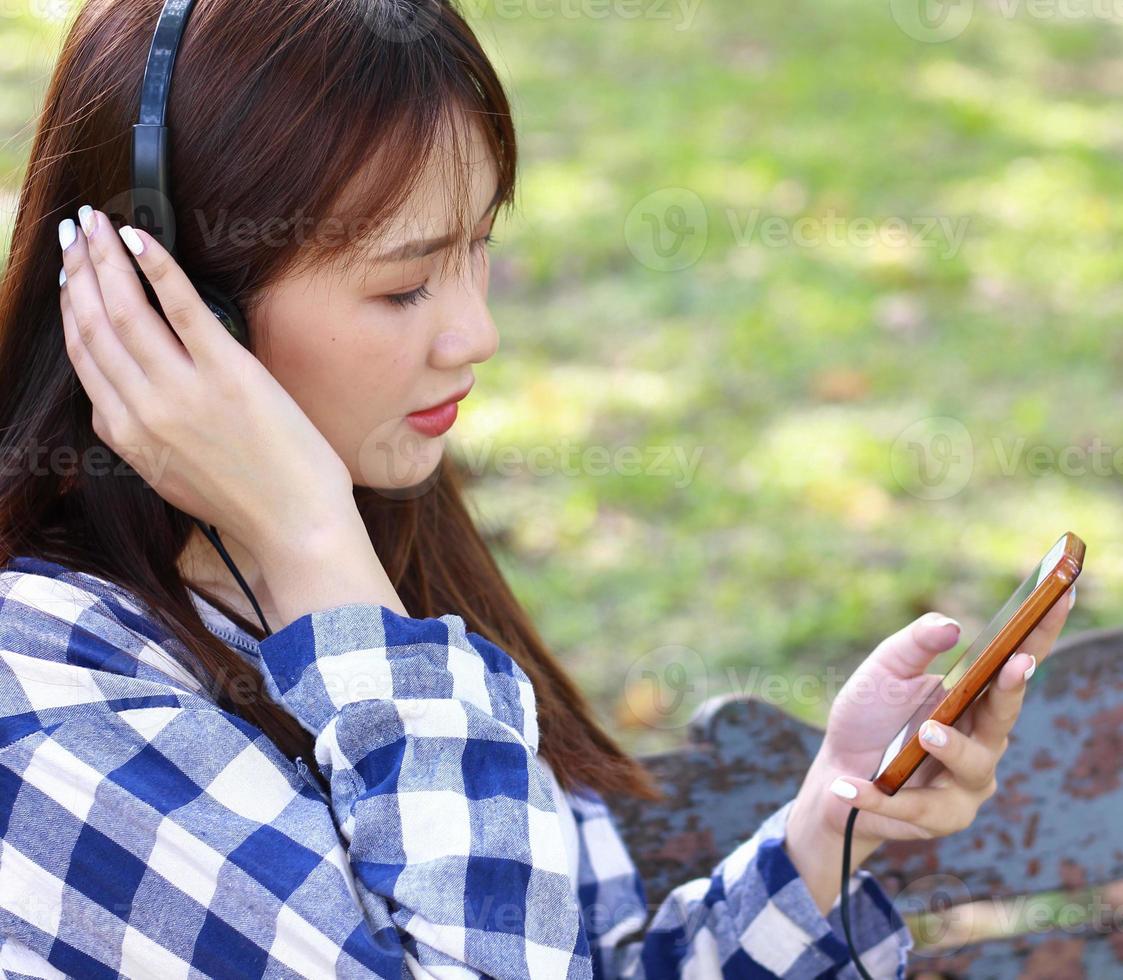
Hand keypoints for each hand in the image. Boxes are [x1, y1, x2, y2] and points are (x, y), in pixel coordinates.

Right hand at [57, 208, 353, 561]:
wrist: (295, 527)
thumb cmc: (246, 503)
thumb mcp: (172, 477)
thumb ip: (144, 435)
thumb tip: (132, 396)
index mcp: (126, 435)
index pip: (83, 356)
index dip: (70, 307)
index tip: (68, 275)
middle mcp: (143, 409)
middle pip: (94, 325)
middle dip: (79, 270)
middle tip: (74, 231)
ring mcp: (183, 390)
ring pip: (125, 310)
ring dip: (106, 259)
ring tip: (97, 224)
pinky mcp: (229, 374)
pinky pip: (182, 308)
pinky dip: (157, 267)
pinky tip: (142, 239)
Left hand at [804, 587, 1073, 844]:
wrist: (835, 774)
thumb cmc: (869, 718)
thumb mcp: (882, 672)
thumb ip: (913, 646)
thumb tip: (951, 625)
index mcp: (973, 697)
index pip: (1015, 663)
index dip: (1041, 633)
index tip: (1061, 596)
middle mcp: (982, 738)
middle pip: (1005, 716)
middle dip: (1012, 691)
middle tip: (1015, 664)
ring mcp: (967, 781)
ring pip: (974, 766)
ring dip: (952, 748)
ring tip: (926, 733)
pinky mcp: (940, 817)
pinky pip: (916, 807)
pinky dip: (879, 796)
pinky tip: (849, 785)